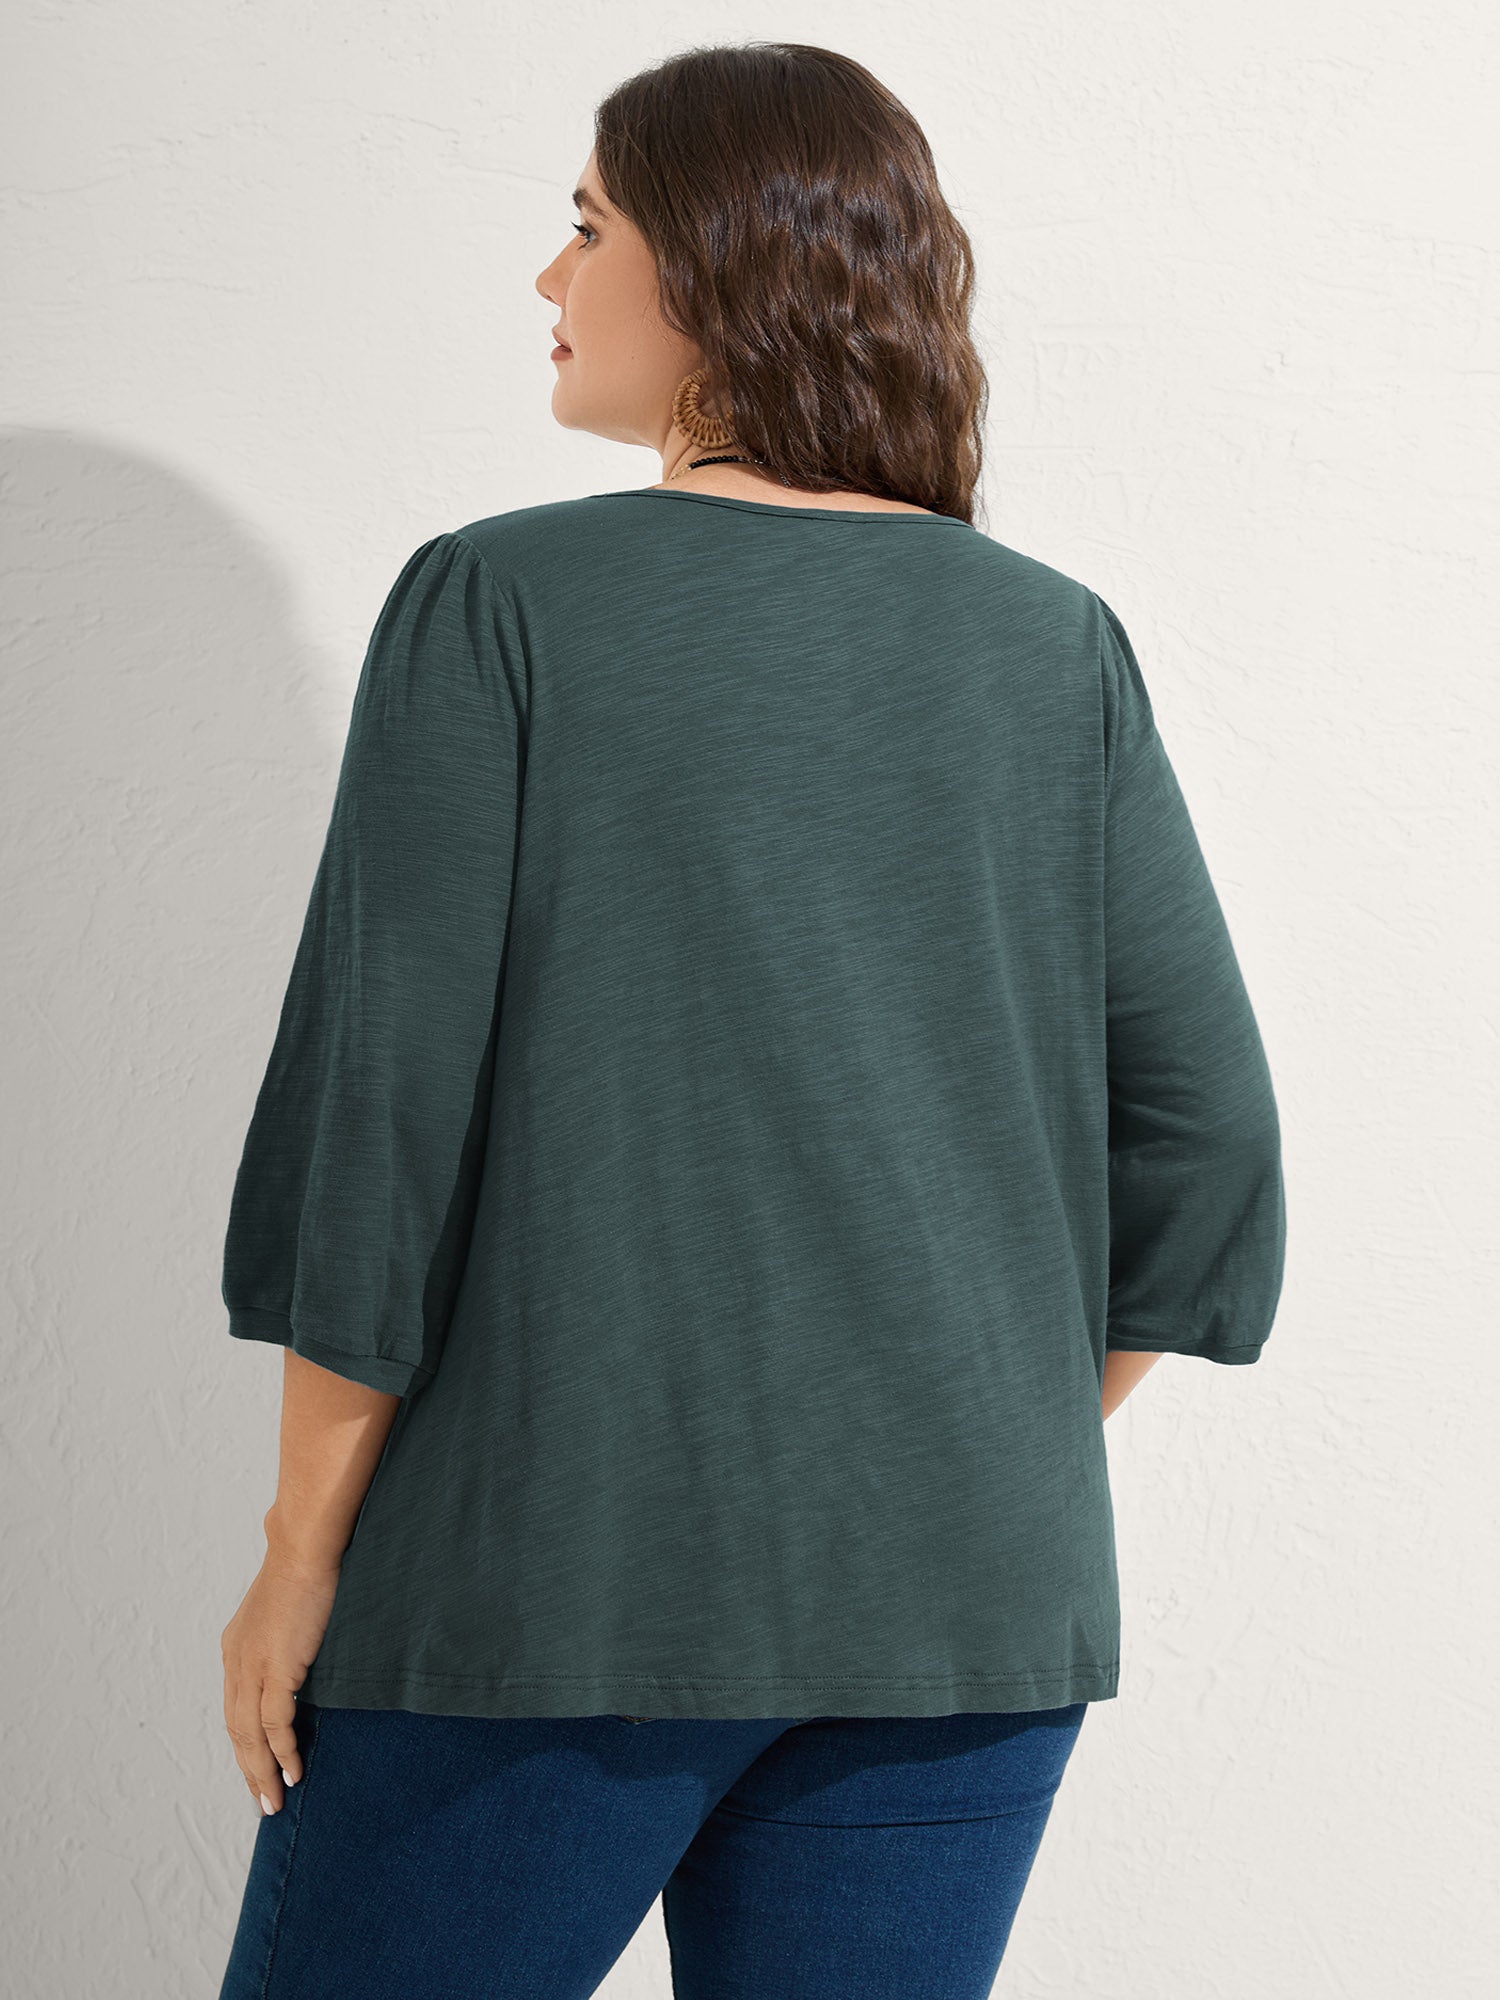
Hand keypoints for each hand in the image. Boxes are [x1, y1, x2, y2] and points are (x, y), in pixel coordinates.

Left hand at [221, 1547, 338, 1814]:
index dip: (246, 1744)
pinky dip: (282, 1751)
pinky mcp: (276, 1669)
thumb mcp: (287, 1611)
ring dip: (262, 1772)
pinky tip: (292, 1771)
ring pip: (250, 1735)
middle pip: (236, 1731)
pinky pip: (275, 1724)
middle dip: (249, 1770)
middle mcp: (237, 1662)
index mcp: (236, 1649)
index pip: (236, 1710)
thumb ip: (288, 1636)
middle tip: (264, 1802)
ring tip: (275, 1800)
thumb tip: (305, 1650)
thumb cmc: (305, 1568)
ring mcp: (253, 1667)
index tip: (258, 1770)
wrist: (305, 1547)